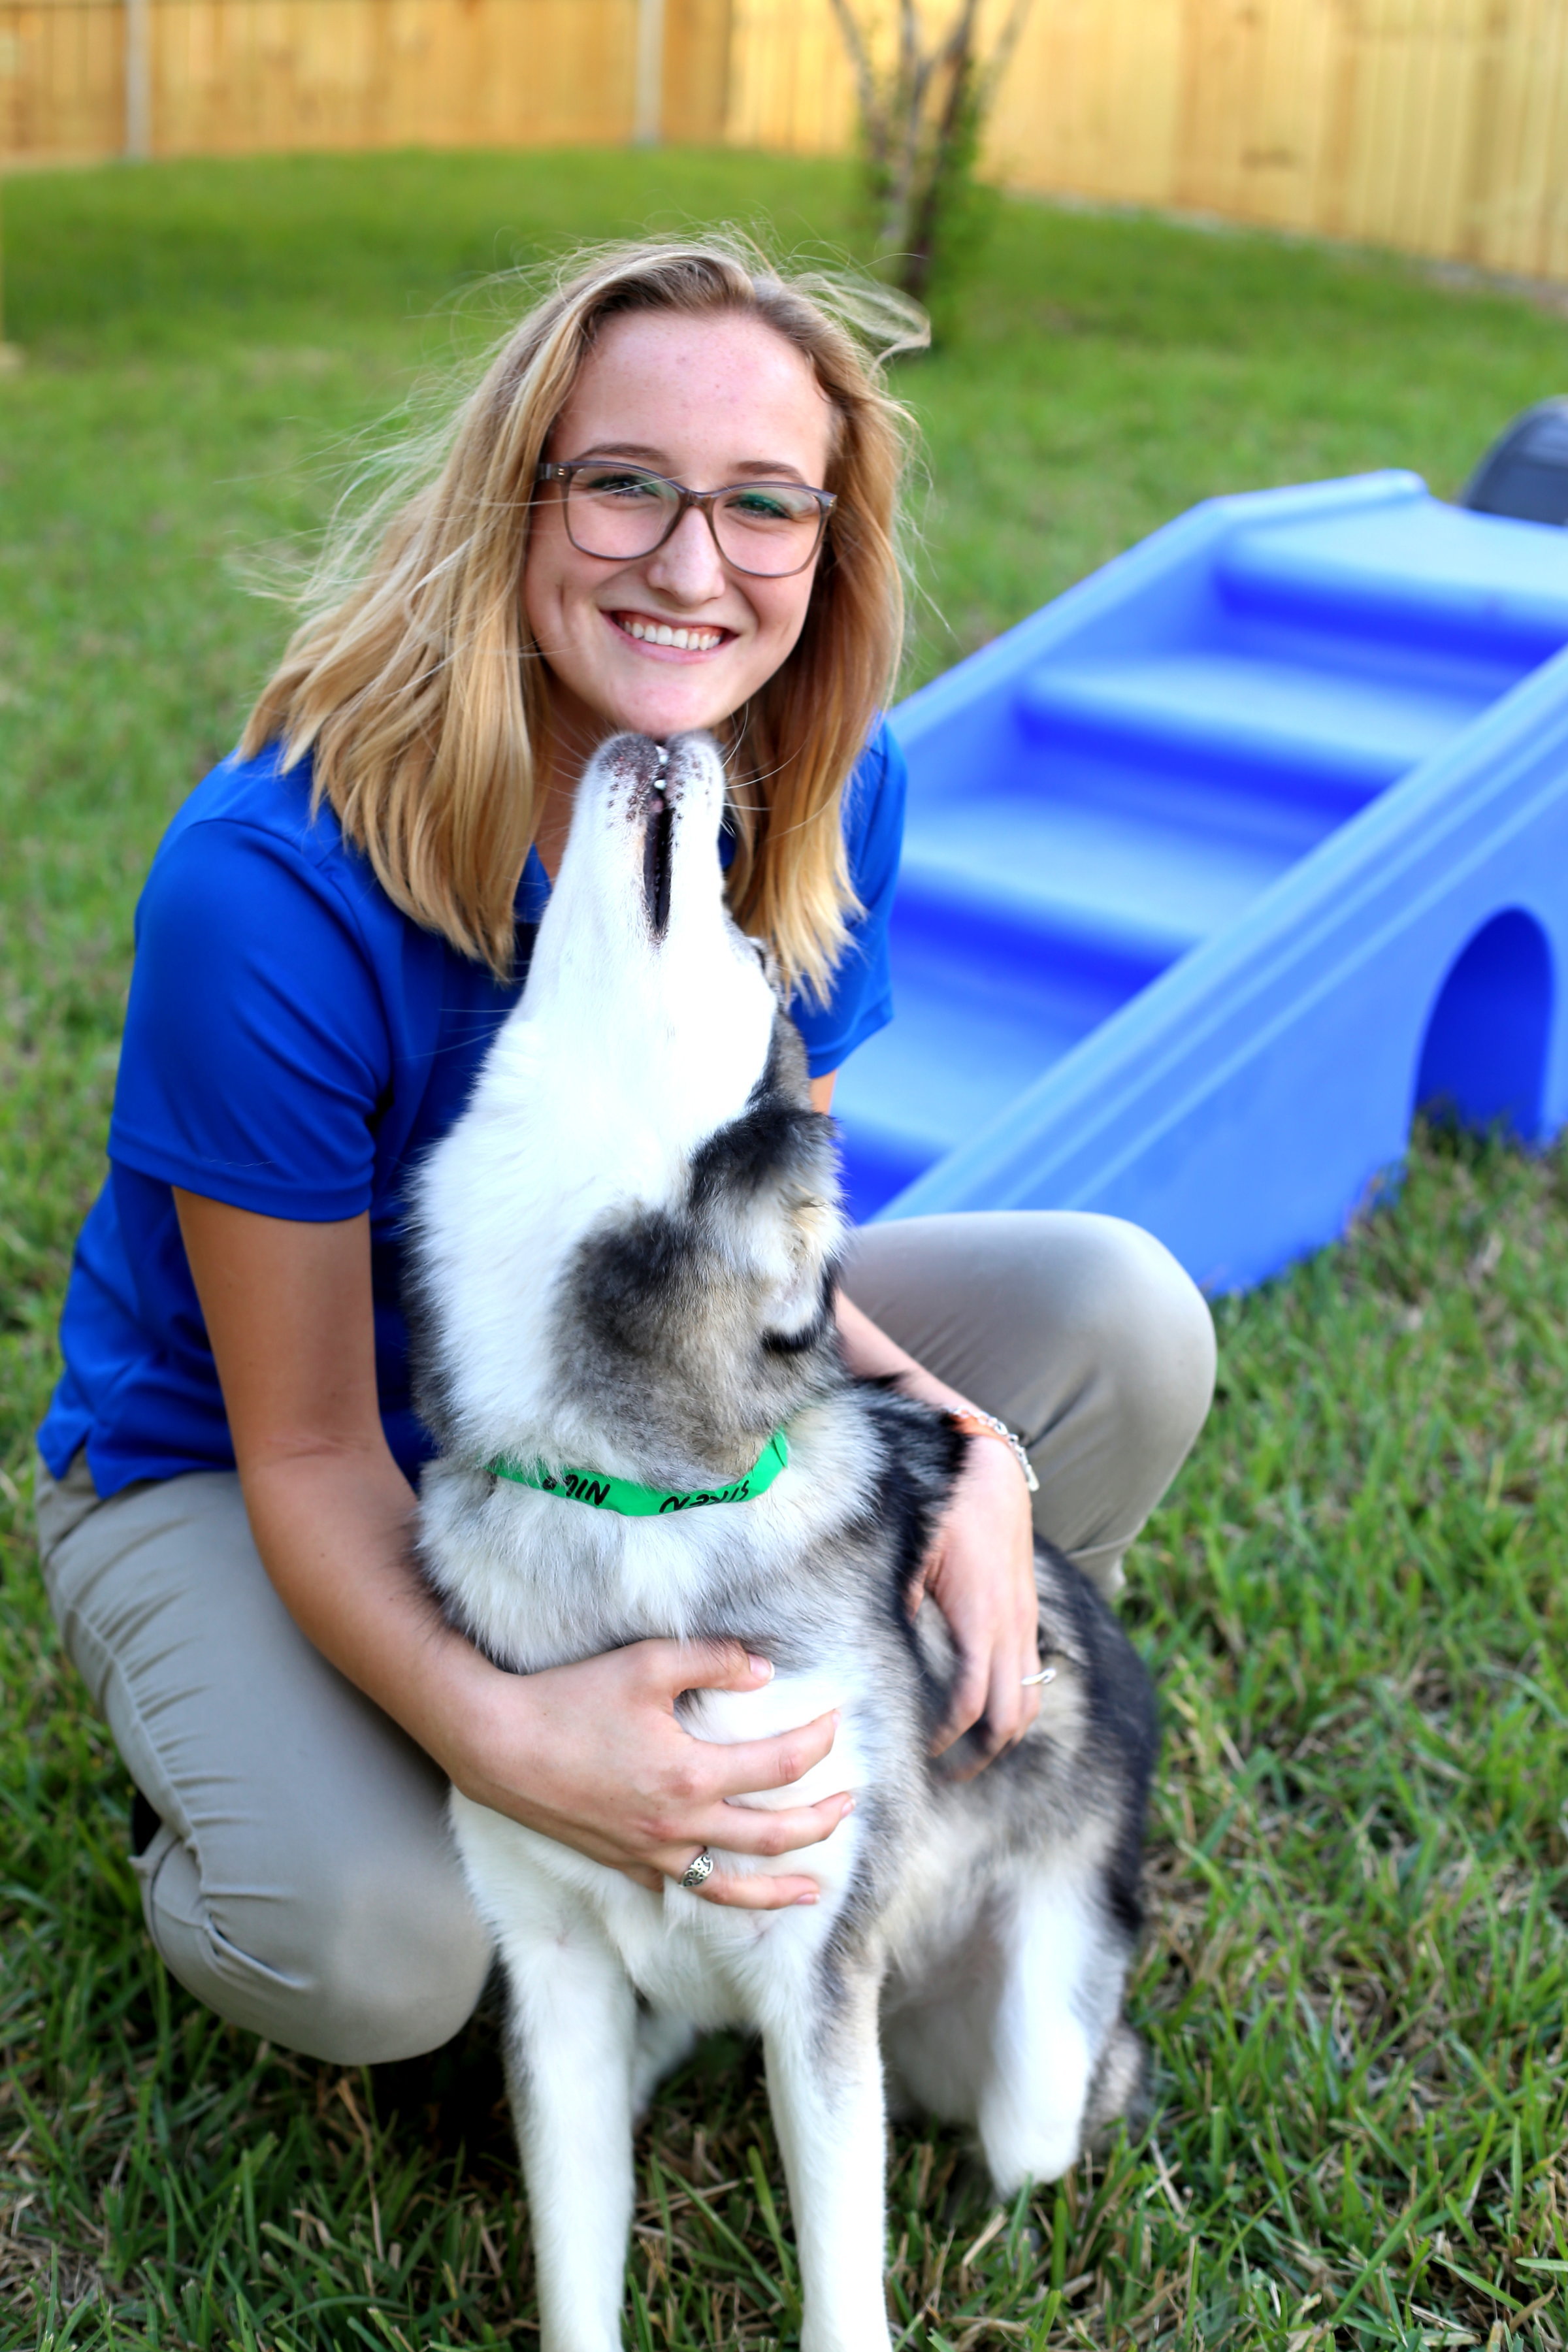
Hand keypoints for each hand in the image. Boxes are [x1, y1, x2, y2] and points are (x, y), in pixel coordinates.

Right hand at [452, 1638, 852, 1909]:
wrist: (496, 1743)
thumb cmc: (569, 1698)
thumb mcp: (646, 1663)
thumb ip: (713, 1659)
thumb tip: (765, 1670)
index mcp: (693, 1776)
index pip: (782, 1765)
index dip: (819, 1743)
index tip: (836, 1722)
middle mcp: (679, 1826)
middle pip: (771, 1837)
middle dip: (819, 1824)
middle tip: (849, 1808)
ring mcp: (648, 1854)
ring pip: (729, 1887)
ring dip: (777, 1892)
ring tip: (813, 1894)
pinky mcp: (620, 1862)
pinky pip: (675, 1888)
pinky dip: (705, 1891)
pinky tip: (719, 1886)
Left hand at [912, 1436, 1041, 1776]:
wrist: (988, 1470)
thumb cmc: (942, 1508)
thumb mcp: (909, 1552)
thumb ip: (894, 1603)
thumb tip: (869, 1652)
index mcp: (980, 1616)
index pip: (970, 1701)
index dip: (943, 1737)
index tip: (915, 1751)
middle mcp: (1012, 1625)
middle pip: (1010, 1716)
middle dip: (980, 1754)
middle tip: (941, 1774)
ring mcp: (1025, 1621)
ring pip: (1030, 1701)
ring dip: (1003, 1735)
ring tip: (966, 1756)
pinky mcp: (1027, 1614)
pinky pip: (1032, 1675)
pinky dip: (1014, 1704)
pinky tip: (983, 1712)